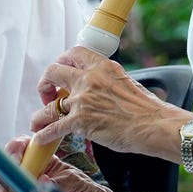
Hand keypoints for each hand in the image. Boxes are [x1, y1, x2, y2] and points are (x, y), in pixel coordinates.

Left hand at [32, 45, 181, 151]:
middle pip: (53, 71)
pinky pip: (53, 126)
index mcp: (103, 66)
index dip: (62, 62)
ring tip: (37, 122)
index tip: (61, 73)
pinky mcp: (80, 121)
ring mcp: (83, 99)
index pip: (74, 53)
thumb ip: (108, 81)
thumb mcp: (128, 83)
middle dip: (45, 84)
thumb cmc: (148, 110)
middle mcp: (89, 79)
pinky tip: (42, 138)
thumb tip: (100, 89)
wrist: (154, 125)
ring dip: (40, 115)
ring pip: (49, 105)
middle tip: (48, 96)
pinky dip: (44, 134)